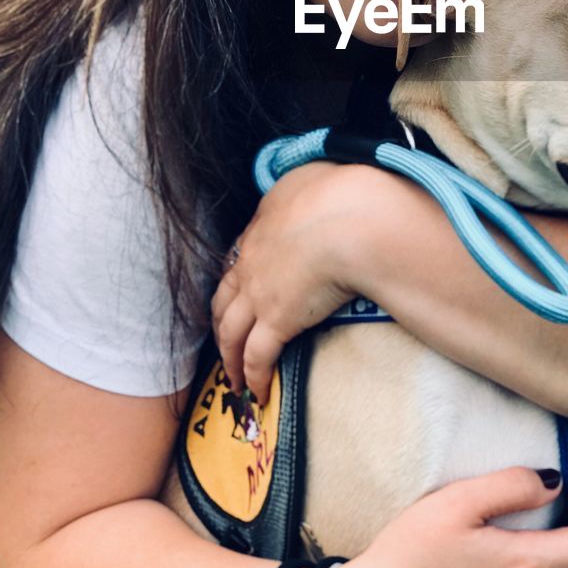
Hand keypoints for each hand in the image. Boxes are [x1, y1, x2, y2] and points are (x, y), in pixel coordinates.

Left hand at [212, 161, 406, 402]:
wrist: (347, 217)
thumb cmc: (338, 191)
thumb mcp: (313, 176)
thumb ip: (307, 185)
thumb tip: (315, 185)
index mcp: (261, 225)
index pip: (240, 256)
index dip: (238, 279)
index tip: (241, 293)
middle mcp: (251, 261)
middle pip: (223, 298)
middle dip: (221, 322)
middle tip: (224, 341)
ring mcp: (260, 293)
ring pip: (230, 332)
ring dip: (229, 358)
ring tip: (232, 378)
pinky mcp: (277, 322)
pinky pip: (256, 357)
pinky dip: (252, 377)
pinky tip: (255, 391)